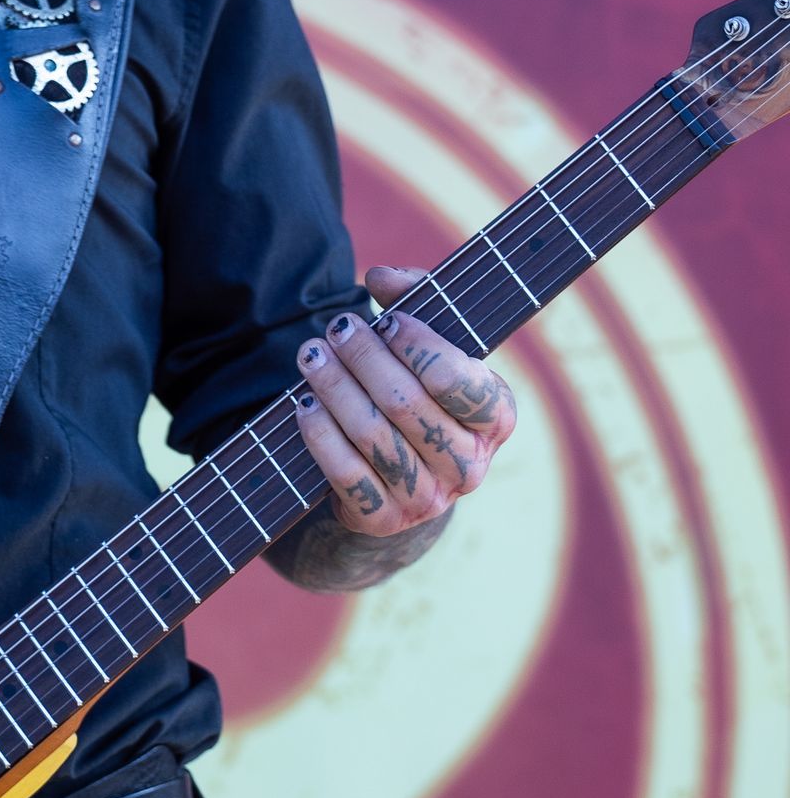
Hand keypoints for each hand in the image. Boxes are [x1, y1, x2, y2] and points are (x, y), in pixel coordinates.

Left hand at [294, 263, 517, 538]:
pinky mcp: (384, 519)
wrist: (401, 476)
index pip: (458, 380)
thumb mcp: (430, 343)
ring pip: (372, 435)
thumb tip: (381, 278)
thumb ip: (416, 296)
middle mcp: (469, 464)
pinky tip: (303, 402)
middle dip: (365, 358)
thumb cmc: (419, 390)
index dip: (417, 345)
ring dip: (334, 388)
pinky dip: (320, 433)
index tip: (387, 319)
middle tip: (337, 329)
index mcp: (495, 417)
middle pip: (406, 403)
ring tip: (311, 355)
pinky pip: (345, 474)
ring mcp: (428, 499)